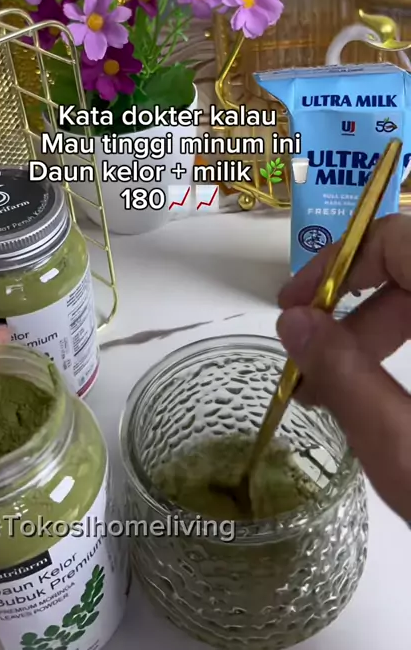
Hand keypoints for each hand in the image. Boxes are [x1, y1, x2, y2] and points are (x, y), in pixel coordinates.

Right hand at [277, 213, 410, 521]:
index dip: (339, 263)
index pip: (400, 238)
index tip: (295, 308)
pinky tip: (394, 394)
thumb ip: (347, 378)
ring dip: (386, 333)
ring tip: (342, 388)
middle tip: (312, 368)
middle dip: (358, 315)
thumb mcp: (409, 453)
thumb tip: (293, 323)